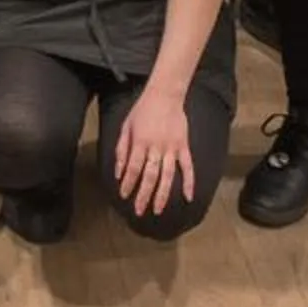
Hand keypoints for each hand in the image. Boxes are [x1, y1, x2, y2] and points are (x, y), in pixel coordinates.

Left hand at [112, 86, 195, 216]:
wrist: (165, 95)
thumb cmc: (142, 110)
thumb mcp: (126, 126)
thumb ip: (121, 149)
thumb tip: (118, 172)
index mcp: (140, 142)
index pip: (133, 168)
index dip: (128, 183)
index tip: (124, 196)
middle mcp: (156, 147)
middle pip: (149, 176)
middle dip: (143, 195)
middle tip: (139, 211)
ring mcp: (172, 148)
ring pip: (167, 175)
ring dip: (162, 194)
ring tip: (157, 210)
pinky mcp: (184, 146)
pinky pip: (188, 167)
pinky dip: (189, 182)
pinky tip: (188, 197)